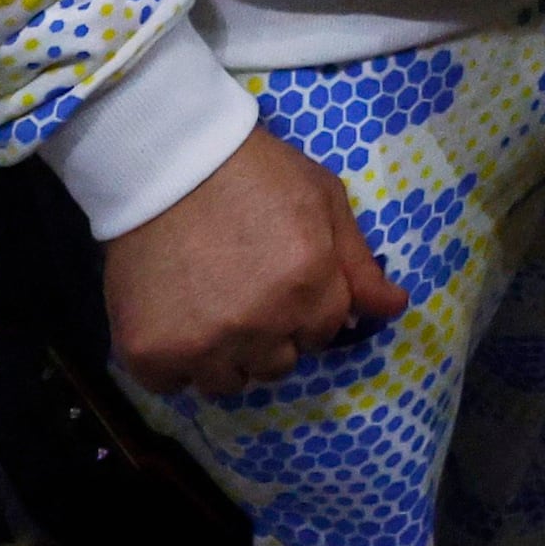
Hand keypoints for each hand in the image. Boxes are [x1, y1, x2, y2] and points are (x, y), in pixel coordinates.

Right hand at [103, 126, 408, 394]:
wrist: (167, 162)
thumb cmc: (255, 173)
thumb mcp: (323, 200)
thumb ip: (359, 262)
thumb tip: (394, 308)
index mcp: (308, 287)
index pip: (323, 334)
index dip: (307, 309)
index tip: (285, 282)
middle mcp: (260, 325)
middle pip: (278, 364)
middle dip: (271, 336)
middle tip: (245, 294)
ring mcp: (202, 344)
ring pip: (228, 382)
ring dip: (226, 356)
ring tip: (210, 309)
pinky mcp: (150, 353)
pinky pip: (173, 384)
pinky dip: (175, 363)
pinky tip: (175, 321)